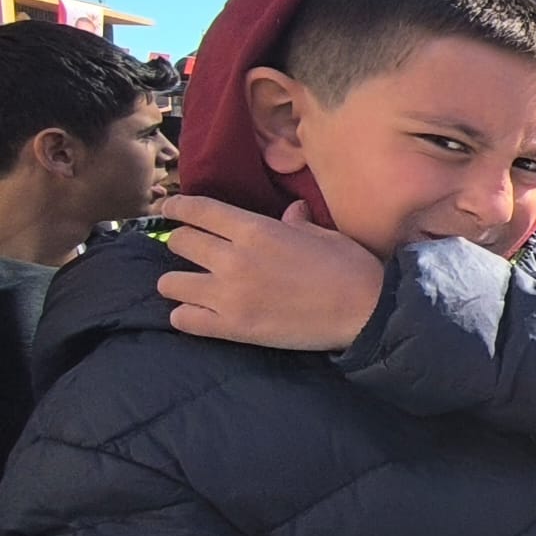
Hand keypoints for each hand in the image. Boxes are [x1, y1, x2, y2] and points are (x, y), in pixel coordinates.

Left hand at [157, 197, 384, 350]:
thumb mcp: (323, 235)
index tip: (169, 210)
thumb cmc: (351, 268)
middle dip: (183, 243)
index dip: (177, 208)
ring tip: (191, 285)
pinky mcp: (232, 328)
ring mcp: (229, 295)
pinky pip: (183, 319)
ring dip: (179, 281)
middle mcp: (233, 259)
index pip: (197, 210)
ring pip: (170, 283)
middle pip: (180, 242)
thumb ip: (296, 223)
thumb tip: (291, 212)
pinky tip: (199, 313)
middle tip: (192, 250)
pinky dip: (186, 315)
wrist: (365, 312)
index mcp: (256, 230)